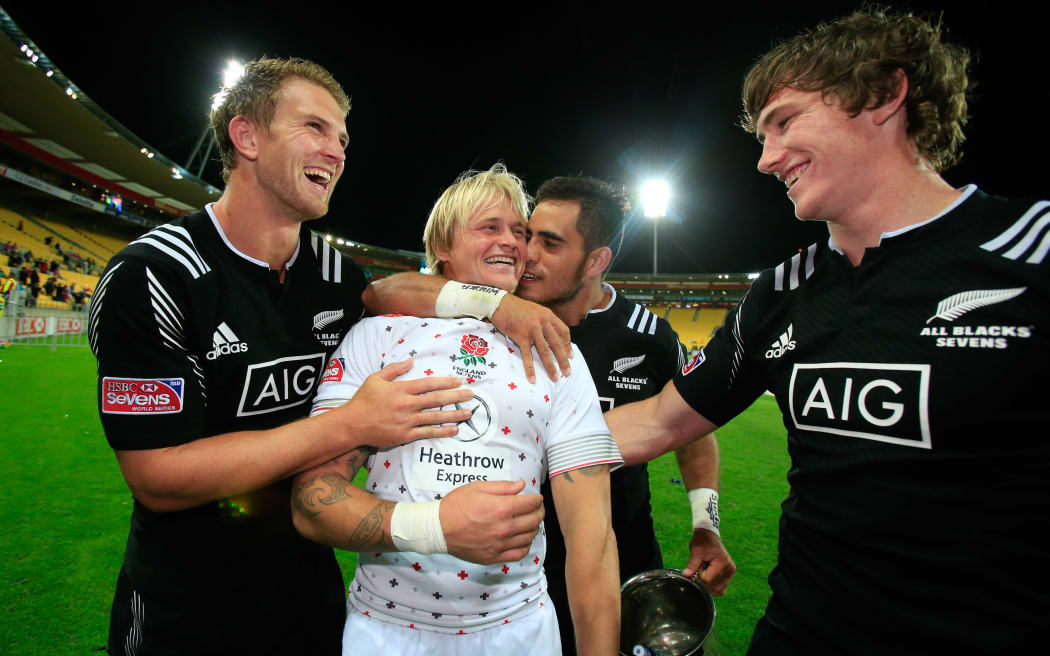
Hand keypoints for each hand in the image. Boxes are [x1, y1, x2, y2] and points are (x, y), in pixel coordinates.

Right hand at [337, 358, 473, 448]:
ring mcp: (407, 421)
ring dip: (454, 414)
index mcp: (401, 389)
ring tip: (469, 412)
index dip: (446, 382)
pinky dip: (442, 431)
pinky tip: (455, 430)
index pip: (428, 384)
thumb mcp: (376, 379)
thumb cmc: (363, 400)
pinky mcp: (405, 435)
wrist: (352, 424)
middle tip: (472, 394)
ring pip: (436, 417)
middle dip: (456, 396)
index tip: (459, 381)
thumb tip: (411, 360)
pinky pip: (428, 432)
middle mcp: (407, 405)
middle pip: (437, 399)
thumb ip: (394, 369)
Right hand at [439, 479, 543, 563]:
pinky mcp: (493, 557)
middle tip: (538, 509)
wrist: (438, 529)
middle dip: (539, 513)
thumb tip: (521, 485)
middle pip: (533, 521)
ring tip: (531, 523)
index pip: (530, 504)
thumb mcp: (477, 487)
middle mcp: (503, 528)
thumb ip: (502, 487)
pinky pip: (518, 554)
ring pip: (528, 538)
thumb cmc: (456, 505)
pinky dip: (525, 546)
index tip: (537, 498)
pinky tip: (523, 539)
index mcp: (500, 508)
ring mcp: (499, 545)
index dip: (537, 500)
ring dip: (533, 528)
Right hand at [491, 294, 570, 383]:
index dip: (568, 345)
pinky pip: (527, 355)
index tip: (570, 356)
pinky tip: (532, 378)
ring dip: (550, 367)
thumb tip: (551, 334)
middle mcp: (543, 322)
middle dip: (563, 360)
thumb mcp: (535, 310)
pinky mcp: (521, 336)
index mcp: (548, 315)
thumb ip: (544, 320)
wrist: (499, 303)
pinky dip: (530, 368)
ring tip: (555, 378)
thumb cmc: (516, 307)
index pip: (564, 332)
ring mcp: (532, 329)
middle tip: (567, 372)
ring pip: (544, 351)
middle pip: (557, 344)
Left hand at [681, 528, 735, 595]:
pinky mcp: (728, 576)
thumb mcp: (696, 551)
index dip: (698, 576)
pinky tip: (707, 575)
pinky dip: (712, 585)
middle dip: (703, 581)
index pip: (708, 579)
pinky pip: (720, 588)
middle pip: (713, 587)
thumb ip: (692, 564)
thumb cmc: (703, 541)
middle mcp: (730, 569)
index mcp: (723, 562)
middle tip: (699, 569)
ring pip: (717, 590)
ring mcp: (730, 573)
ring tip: (704, 571)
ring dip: (708, 584)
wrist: (709, 535)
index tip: (695, 568)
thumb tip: (686, 575)